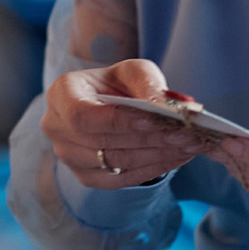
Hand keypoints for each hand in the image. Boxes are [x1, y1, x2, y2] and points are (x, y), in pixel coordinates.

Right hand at [42, 61, 204, 190]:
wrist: (108, 104)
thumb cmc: (117, 83)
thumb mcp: (131, 71)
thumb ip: (145, 82)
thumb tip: (161, 104)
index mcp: (61, 95)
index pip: (83, 115)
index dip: (118, 121)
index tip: (154, 119)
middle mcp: (57, 129)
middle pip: (104, 142)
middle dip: (150, 139)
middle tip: (189, 134)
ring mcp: (69, 158)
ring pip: (116, 162)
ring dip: (158, 155)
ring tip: (191, 145)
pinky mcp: (88, 177)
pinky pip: (123, 179)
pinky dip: (155, 168)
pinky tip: (179, 157)